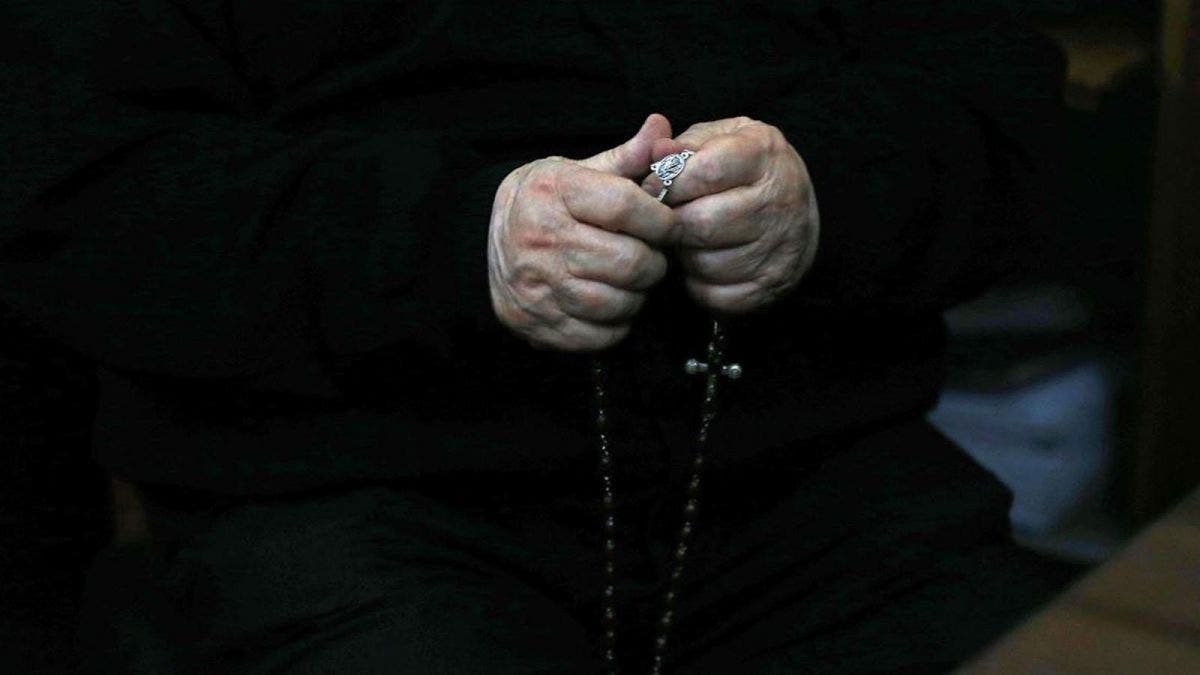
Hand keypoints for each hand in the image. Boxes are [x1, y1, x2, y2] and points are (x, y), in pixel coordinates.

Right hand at [488, 114, 677, 350]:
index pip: (626, 206)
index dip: (661, 220)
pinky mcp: (538, 324)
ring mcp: (537, 287)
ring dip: (636, 295)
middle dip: (652, 262)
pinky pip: (601, 336)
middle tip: (648, 256)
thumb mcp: (578, 171)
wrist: (481, 243)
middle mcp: (541, 239)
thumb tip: (664, 131)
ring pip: (618, 303)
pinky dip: (616, 325)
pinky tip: (609, 304)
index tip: (668, 225)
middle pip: (629, 262)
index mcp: (554, 192)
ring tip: (628, 280)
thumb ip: (626, 157)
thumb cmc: (544, 204)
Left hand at [644, 117, 818, 313]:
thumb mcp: (719, 140)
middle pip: (703, 223)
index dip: (669, 183)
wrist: (794, 213)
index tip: (652, 188)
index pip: (707, 172)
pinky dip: (698, 284)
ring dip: (684, 255)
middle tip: (667, 220)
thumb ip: (683, 145)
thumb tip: (656, 151)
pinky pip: (715, 294)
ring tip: (688, 239)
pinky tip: (704, 263)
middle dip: (673, 224)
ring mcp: (780, 247)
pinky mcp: (773, 284)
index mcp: (764, 153)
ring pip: (705, 263)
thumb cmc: (742, 171)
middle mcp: (779, 200)